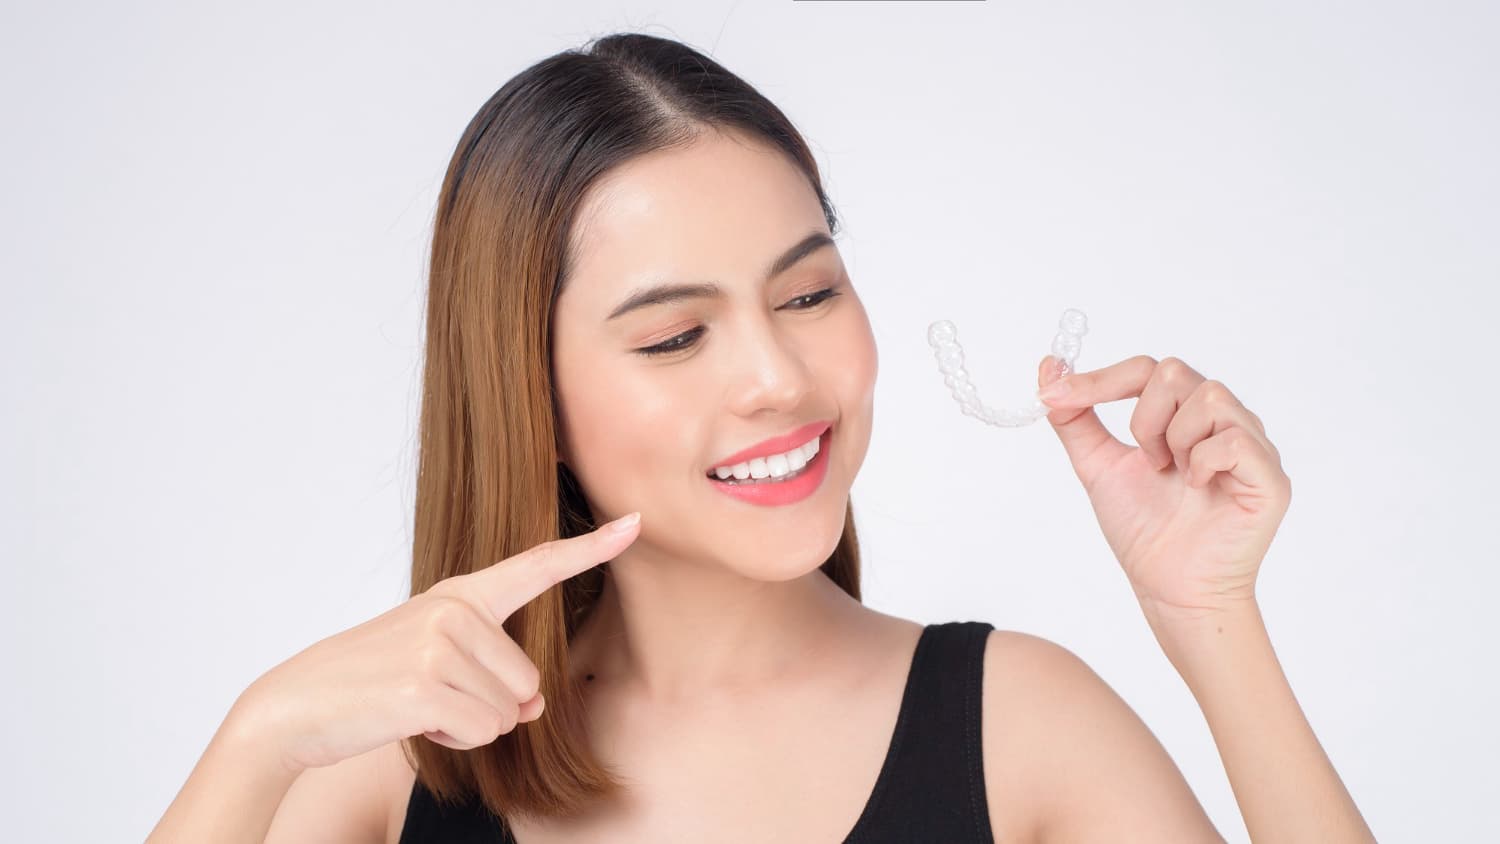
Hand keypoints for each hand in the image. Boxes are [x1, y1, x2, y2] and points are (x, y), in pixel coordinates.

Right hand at [229, 512, 642, 772]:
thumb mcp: (438, 666)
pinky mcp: (426, 686)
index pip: (536, 566)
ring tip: (417, 705)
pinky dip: (455, 741)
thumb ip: (495, 675)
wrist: (297, 704)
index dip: (591, 548)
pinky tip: (415, 722)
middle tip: (430, 694)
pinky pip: (483, 731)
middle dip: (489, 706)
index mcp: (461, 595)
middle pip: (529, 683)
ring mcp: (440, 644)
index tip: (634, 523)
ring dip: (469, 726)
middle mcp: (455, 610)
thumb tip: (534, 708)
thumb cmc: (372, 682)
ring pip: (508, 713)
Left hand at [1035, 355, 1290, 629]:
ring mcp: (1251, 445)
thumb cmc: (1144, 529)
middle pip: (1174, 372)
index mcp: (1183, 414)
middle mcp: (1221, 420)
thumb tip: (1049, 367)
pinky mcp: (1270, 478)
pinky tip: (1197, 489)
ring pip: (1209, 396)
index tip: (1055, 395)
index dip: (1099, 379)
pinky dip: (1204, 463)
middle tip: (1148, 462)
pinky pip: (1234, 441)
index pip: (1146, 370)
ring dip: (1175, 441)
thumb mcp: (1097, 465)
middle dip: (1143, 420)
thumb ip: (1075, 419)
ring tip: (1176, 478)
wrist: (1170, 589)